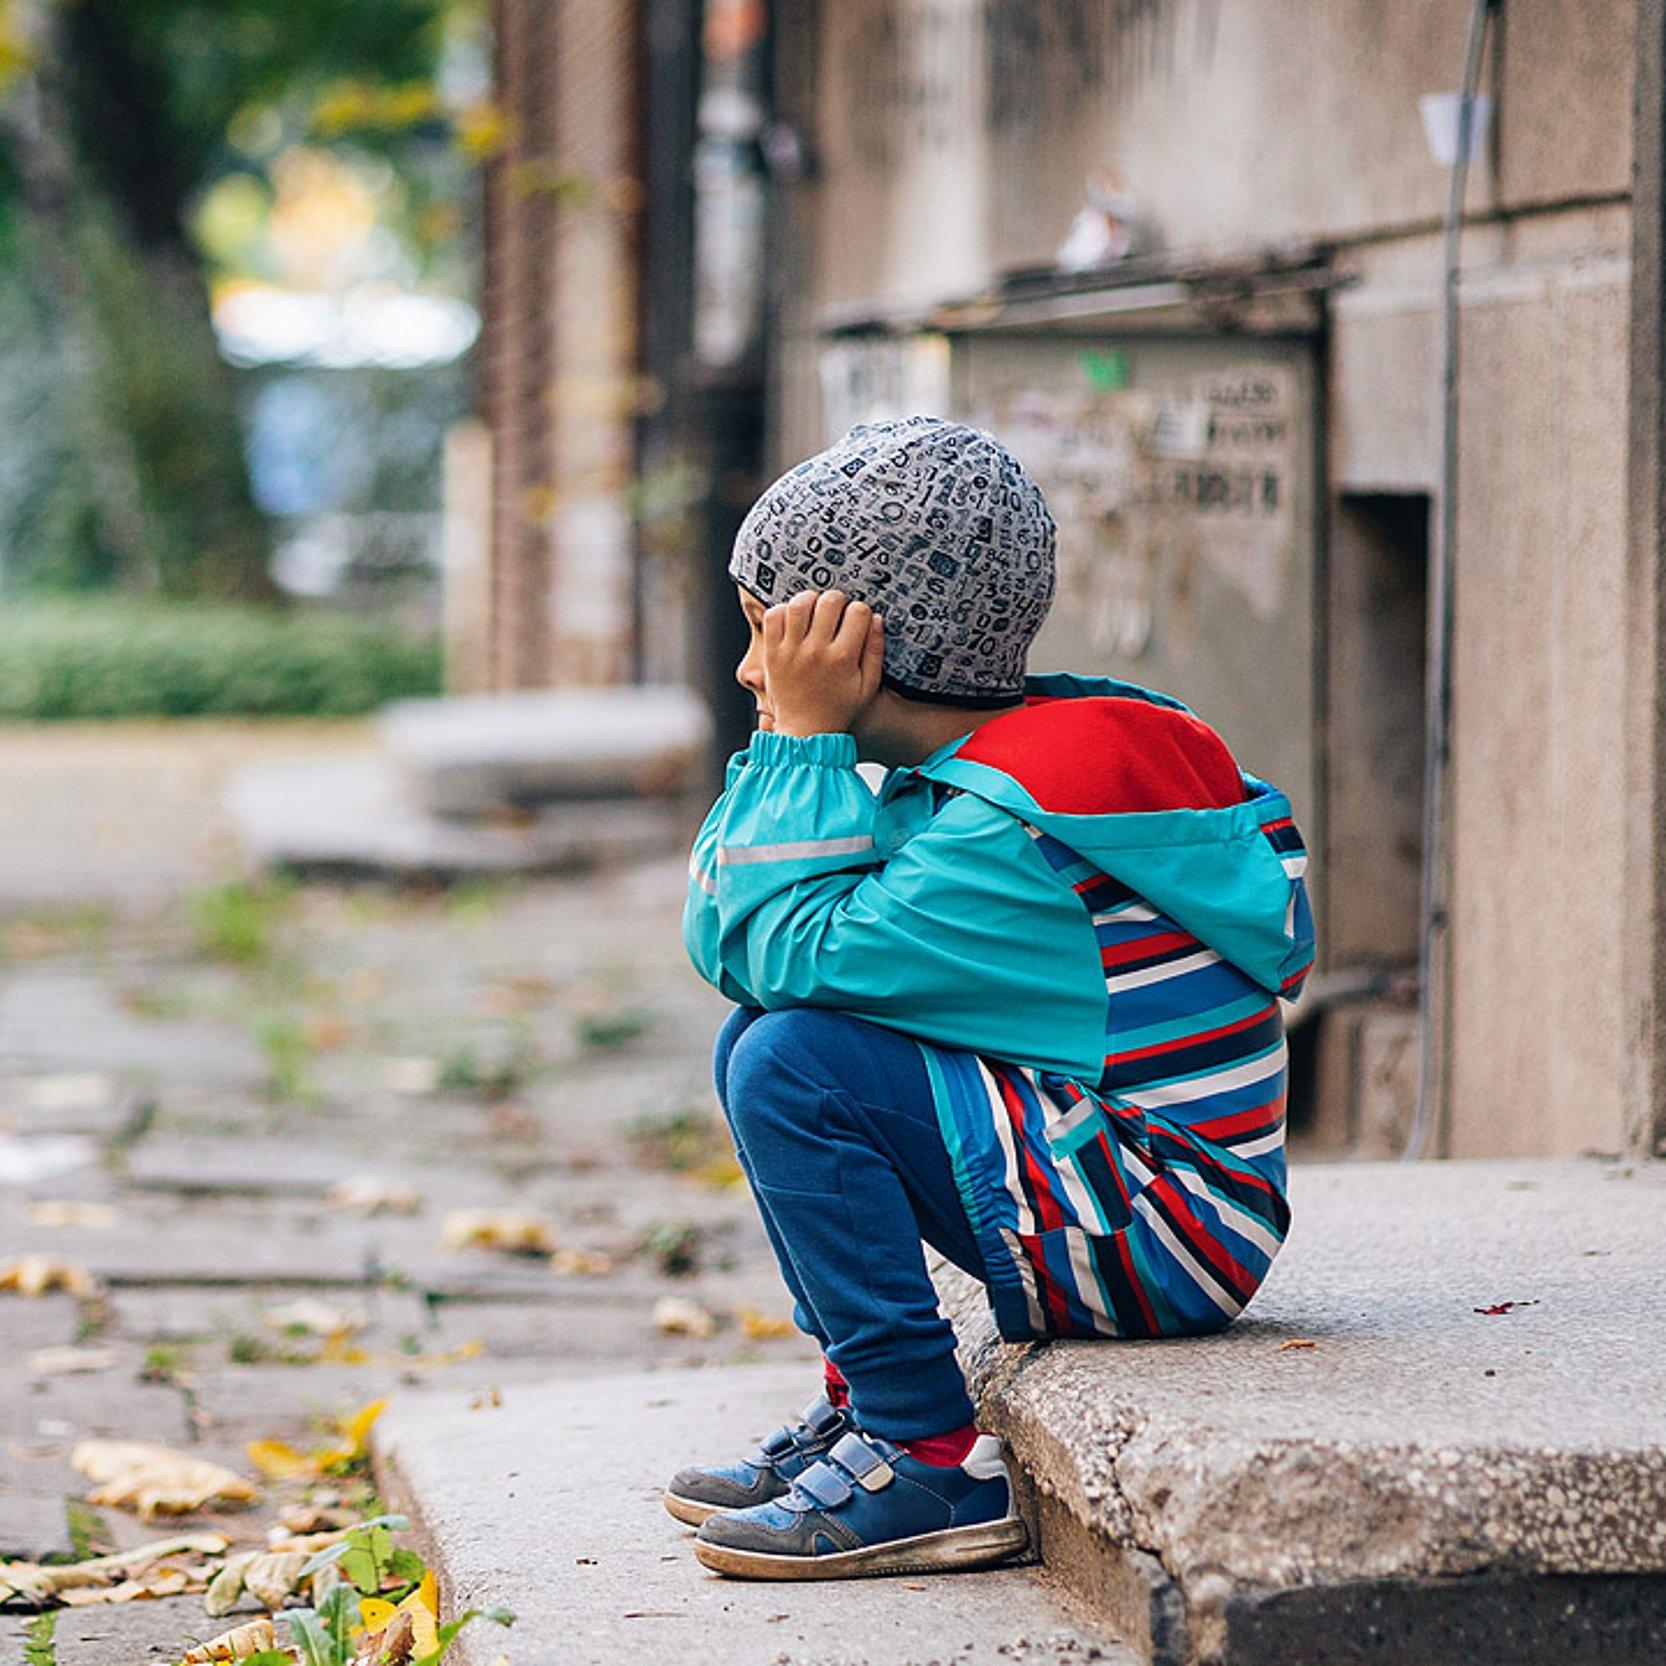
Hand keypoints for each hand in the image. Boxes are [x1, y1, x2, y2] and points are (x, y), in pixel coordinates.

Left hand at [761, 590, 883, 737]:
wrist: (805, 731)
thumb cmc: (838, 709)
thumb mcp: (867, 686)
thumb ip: (875, 651)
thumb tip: (876, 619)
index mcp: (843, 658)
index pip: (858, 612)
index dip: (860, 611)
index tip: (856, 619)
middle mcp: (816, 651)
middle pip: (829, 601)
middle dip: (837, 600)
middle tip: (836, 611)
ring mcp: (791, 651)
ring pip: (799, 604)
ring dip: (809, 599)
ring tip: (814, 609)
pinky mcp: (772, 653)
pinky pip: (773, 617)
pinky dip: (783, 610)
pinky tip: (793, 620)